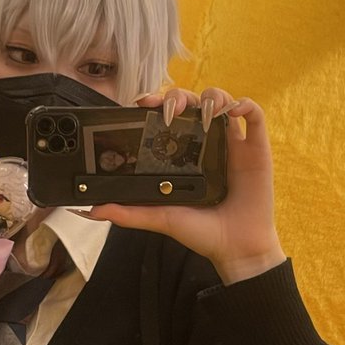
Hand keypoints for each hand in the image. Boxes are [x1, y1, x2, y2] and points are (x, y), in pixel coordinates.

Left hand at [86, 87, 285, 283]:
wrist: (236, 249)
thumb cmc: (201, 232)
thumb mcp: (160, 218)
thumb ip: (127, 213)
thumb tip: (88, 211)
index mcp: (183, 152)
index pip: (167, 114)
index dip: (156, 101)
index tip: (141, 103)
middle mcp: (206, 142)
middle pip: (191, 100)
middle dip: (177, 95)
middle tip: (169, 111)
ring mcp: (231, 142)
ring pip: (221, 99)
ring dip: (211, 96)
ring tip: (204, 113)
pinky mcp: (256, 147)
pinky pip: (254, 114)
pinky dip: (244, 104)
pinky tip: (232, 112)